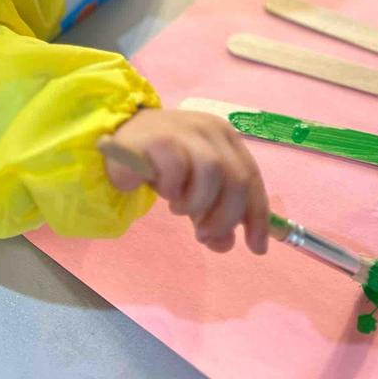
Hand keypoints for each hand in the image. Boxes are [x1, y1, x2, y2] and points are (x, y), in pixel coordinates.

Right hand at [104, 108, 269, 254]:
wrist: (119, 143)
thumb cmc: (164, 166)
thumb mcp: (194, 193)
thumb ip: (213, 215)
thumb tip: (225, 244)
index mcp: (226, 139)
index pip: (253, 178)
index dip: (258, 217)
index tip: (256, 248)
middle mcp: (211, 130)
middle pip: (237, 179)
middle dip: (225, 217)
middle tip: (205, 235)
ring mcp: (186, 130)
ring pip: (211, 173)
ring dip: (197, 203)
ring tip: (178, 209)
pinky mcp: (159, 139)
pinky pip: (177, 172)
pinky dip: (173, 190)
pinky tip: (164, 191)